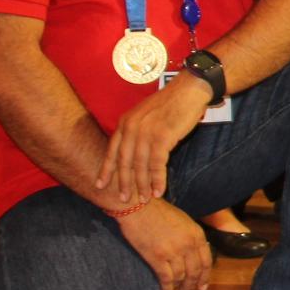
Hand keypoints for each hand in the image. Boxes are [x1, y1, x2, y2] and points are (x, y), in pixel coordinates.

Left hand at [96, 74, 210, 202]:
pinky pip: (157, 164)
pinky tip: (158, 191)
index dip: (106, 170)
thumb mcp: (147, 114)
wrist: (189, 89)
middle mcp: (132, 127)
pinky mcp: (162, 137)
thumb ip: (138, 130)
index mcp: (125, 122)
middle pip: (124, 162)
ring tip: (144, 199)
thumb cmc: (172, 102)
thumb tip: (136, 151)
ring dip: (142, 185)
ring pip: (140, 166)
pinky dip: (157, 180)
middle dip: (124, 183)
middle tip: (123, 200)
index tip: (100, 185)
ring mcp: (146, 132)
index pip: (112, 151)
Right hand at [115, 198, 212, 289]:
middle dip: (193, 285)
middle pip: (195, 271)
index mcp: (196, 234)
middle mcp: (188, 244)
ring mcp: (173, 251)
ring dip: (180, 288)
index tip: (203, 286)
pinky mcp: (157, 257)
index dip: (205, 276)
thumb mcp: (183, 221)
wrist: (138, 206)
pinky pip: (166, 278)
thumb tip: (195, 254)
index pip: (206, 261)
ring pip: (181, 277)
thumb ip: (191, 237)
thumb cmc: (158, 212)